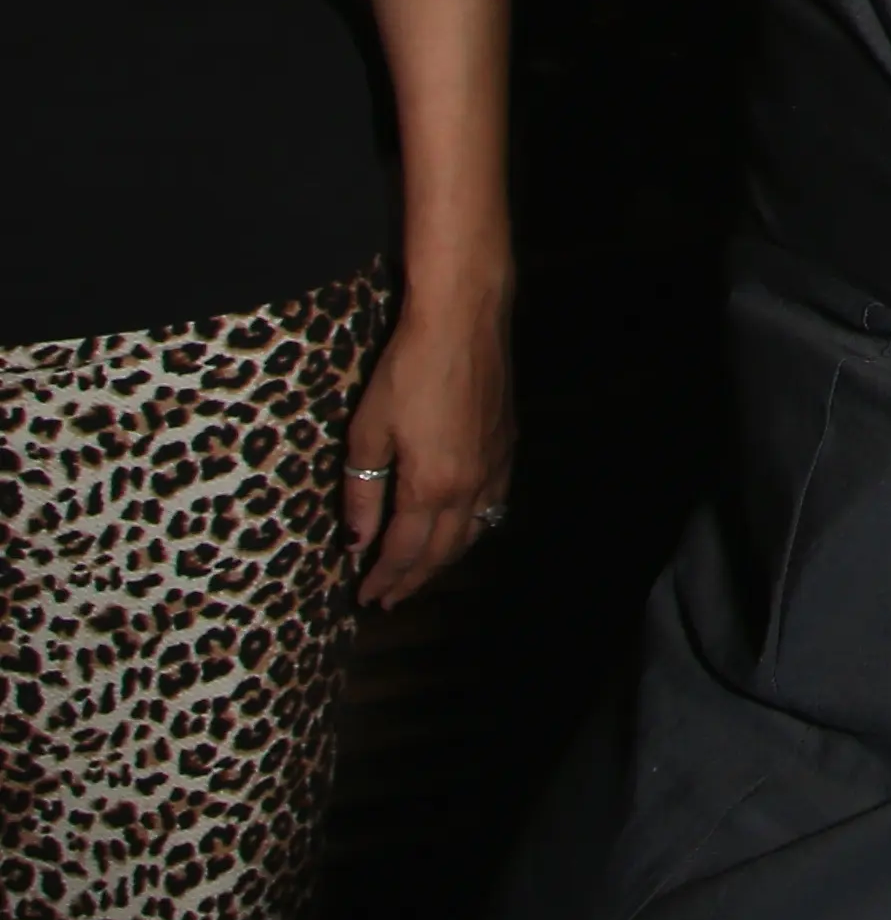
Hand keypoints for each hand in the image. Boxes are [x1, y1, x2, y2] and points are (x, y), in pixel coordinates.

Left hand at [346, 283, 516, 608]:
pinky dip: (474, 528)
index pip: (405, 551)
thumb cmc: (406, 373)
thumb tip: (355, 540)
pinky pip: (494, 505)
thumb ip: (363, 492)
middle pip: (443, 551)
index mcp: (431, 487)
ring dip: (446, 558)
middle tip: (389, 598)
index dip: (384, 578)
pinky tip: (463, 525)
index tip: (365, 597)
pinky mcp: (507, 445)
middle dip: (414, 578)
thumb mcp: (368, 432)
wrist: (464, 322)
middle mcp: (470, 487)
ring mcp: (494, 466)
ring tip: (422, 572)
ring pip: (474, 532)